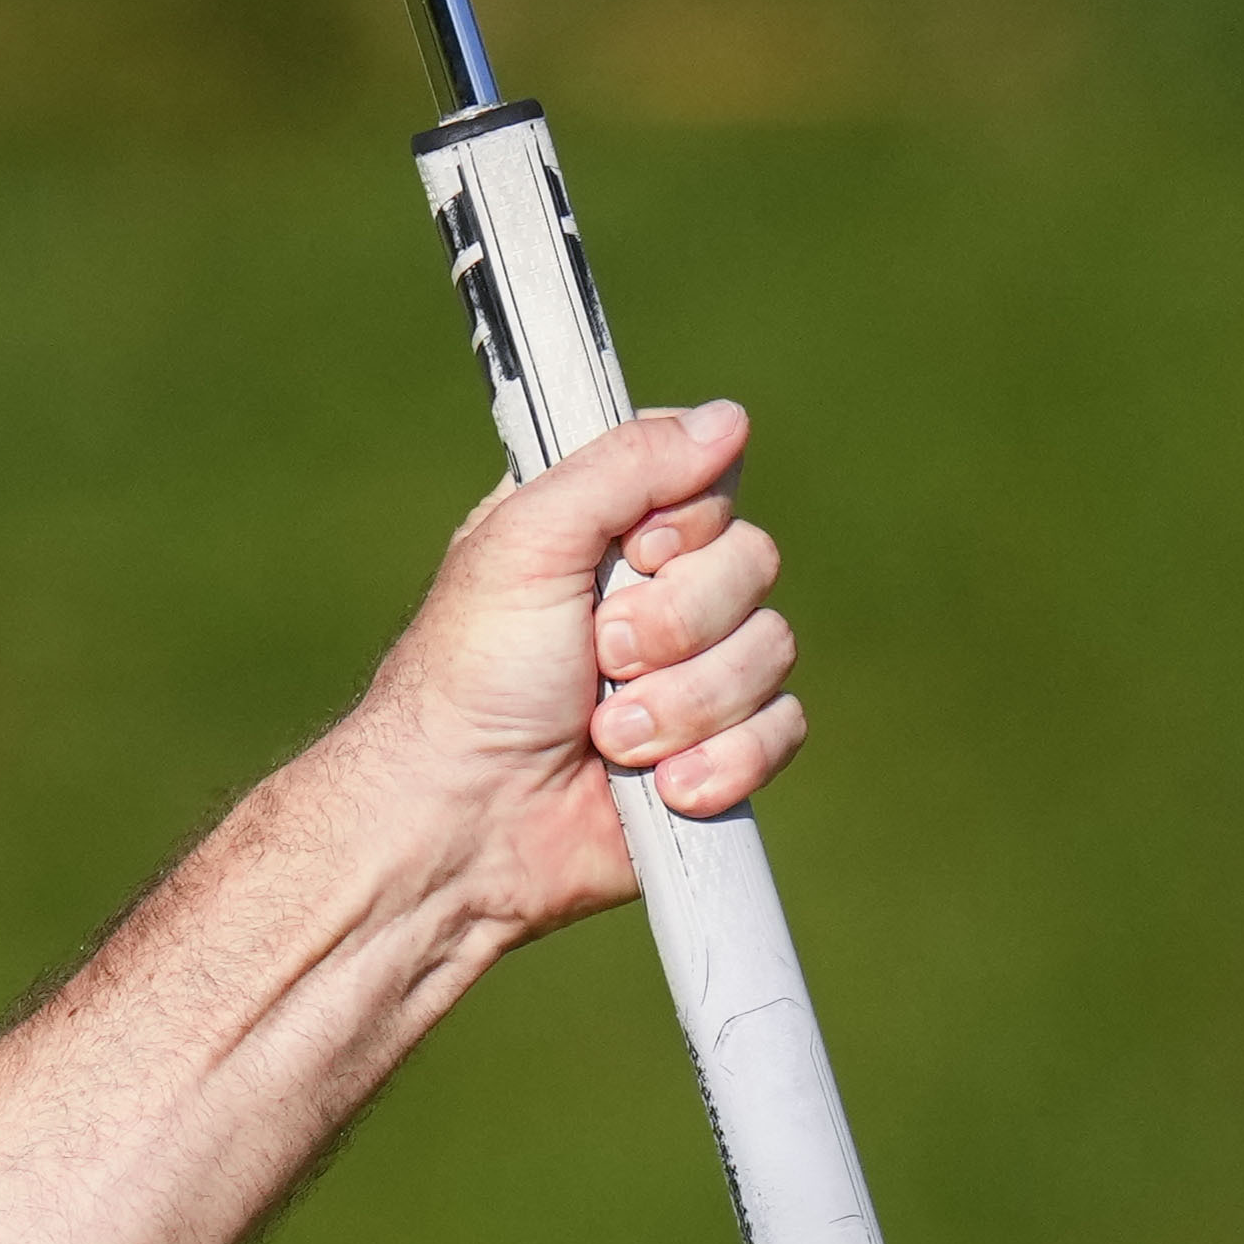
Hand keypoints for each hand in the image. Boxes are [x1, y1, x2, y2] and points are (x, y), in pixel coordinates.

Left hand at [353, 398, 805, 942]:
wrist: (462, 824)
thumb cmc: (470, 681)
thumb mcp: (525, 542)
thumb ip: (623, 466)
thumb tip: (727, 419)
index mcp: (608, 532)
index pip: (710, 483)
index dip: (682, 526)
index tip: (629, 556)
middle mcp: (655, 595)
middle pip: (754, 562)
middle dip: (676, 623)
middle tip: (597, 657)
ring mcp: (690, 676)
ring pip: (771, 650)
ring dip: (684, 702)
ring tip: (603, 736)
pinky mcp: (714, 754)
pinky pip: (780, 729)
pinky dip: (720, 761)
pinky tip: (658, 788)